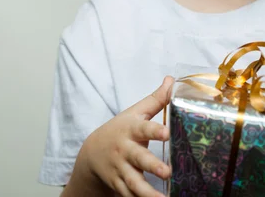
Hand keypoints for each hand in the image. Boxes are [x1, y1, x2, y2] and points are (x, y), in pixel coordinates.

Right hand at [76, 76, 173, 196]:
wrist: (92, 153)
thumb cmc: (121, 128)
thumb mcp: (135, 112)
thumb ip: (156, 99)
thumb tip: (171, 80)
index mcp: (131, 129)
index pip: (144, 128)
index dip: (155, 131)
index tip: (167, 133)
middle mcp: (125, 150)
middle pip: (139, 158)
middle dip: (152, 166)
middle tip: (168, 172)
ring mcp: (121, 169)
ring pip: (134, 183)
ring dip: (148, 193)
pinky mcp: (119, 185)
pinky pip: (129, 196)